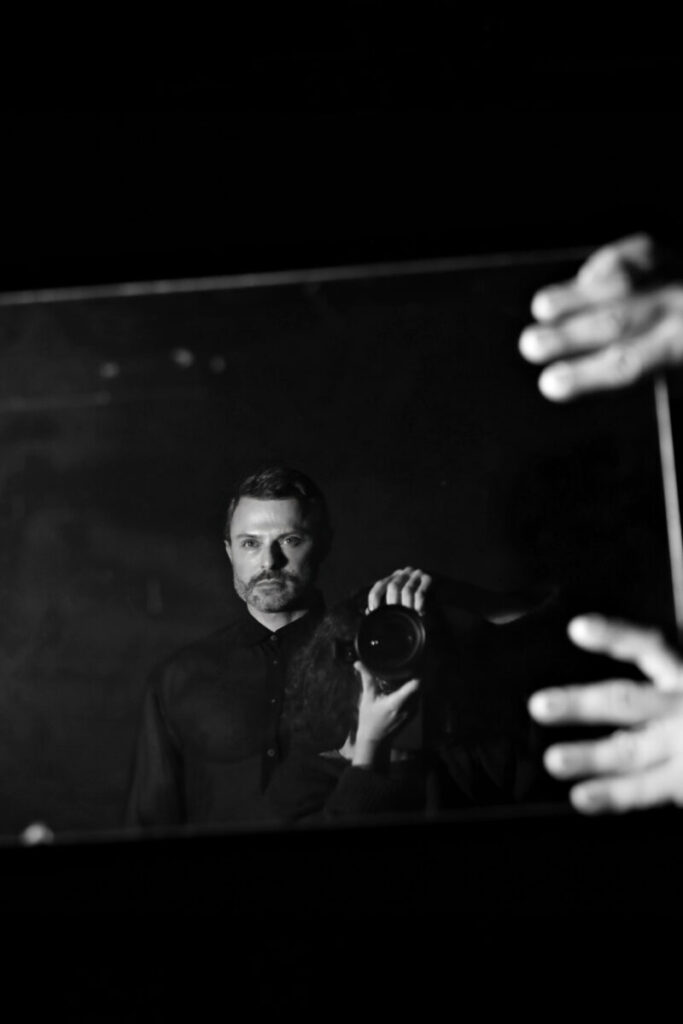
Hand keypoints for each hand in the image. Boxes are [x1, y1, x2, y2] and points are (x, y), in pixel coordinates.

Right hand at [349, 661, 419, 766]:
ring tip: (404, 678)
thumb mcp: (367, 698)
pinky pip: (418, 699)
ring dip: (414, 685)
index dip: (415, 673)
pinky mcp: (414, 715)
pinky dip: (413, 693)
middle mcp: (409, 707)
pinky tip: (403, 690)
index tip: (410, 665)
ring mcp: (413, 712)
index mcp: (397, 702)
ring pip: (420, 692)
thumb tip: (359, 663)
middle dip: (414, 677)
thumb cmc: (369, 719)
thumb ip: (367, 679)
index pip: (416, 685)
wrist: (375, 740)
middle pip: (420, 686)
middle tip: (405, 669)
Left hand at [366, 566, 432, 614]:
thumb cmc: (421, 598)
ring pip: (406, 590)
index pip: (379, 585)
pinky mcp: (429, 578)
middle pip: (393, 587)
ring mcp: (416, 574)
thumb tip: (369, 613)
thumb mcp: (402, 600)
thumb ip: (388, 604)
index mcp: (394, 577)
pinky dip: (418, 603)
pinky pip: (420, 591)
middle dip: (393, 605)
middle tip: (396, 618)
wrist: (446, 589)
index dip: (374, 598)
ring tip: (409, 617)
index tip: (374, 611)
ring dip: (407, 606)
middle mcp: (403, 573)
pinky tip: (419, 612)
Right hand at [518, 233, 682, 399]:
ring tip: (542, 307)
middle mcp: (677, 310)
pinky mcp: (673, 255)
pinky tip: (588, 277)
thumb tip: (591, 381)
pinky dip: (613, 262)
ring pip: (623, 282)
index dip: (585, 375)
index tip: (550, 383)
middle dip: (568, 335)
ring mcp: (675, 277)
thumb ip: (644, 371)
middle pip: (616, 321)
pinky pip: (642, 252)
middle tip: (530, 345)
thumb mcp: (681, 382)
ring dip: (577, 294)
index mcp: (680, 349)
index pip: (626, 363)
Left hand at [528, 615, 682, 812]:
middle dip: (582, 704)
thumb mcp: (677, 678)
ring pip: (632, 751)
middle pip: (628, 702)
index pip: (649, 646)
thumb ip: (655, 666)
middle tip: (539, 705)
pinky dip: (613, 795)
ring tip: (553, 760)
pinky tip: (583, 797)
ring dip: (590, 757)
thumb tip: (583, 636)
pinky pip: (646, 789)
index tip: (577, 628)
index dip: (615, 636)